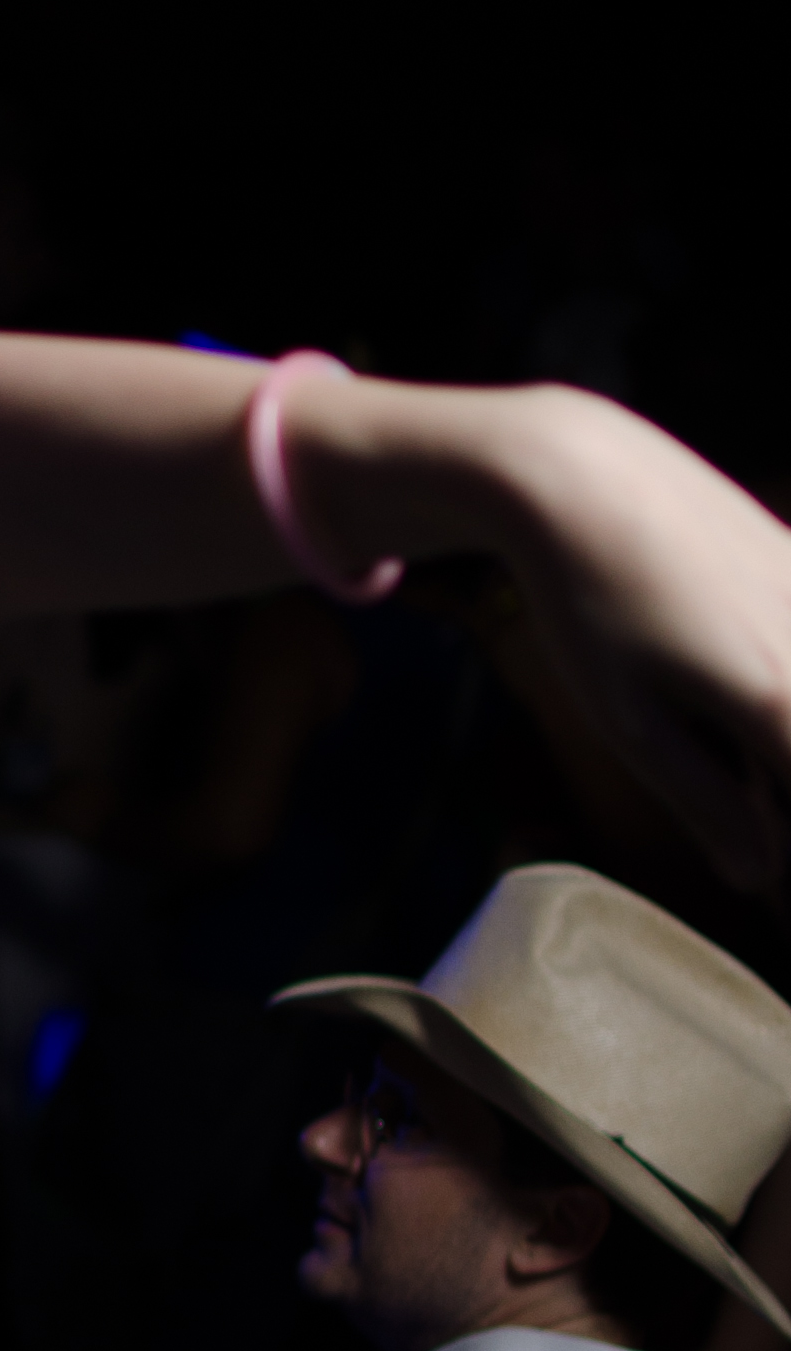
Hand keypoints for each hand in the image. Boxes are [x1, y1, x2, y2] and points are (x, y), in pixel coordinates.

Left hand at [474, 387, 790, 897]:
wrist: (580, 475)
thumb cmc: (590, 604)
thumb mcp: (630, 722)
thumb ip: (704, 803)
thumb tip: (759, 876)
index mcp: (783, 701)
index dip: (775, 837)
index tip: (752, 846)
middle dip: (770, 786)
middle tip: (731, 787)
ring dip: (766, 735)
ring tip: (723, 728)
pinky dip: (767, 683)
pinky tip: (714, 670)